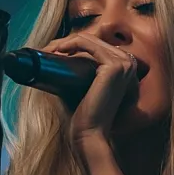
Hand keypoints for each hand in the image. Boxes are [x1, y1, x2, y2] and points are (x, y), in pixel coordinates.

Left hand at [41, 33, 139, 153]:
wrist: (89, 135)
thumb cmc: (84, 115)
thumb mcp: (82, 87)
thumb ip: (77, 72)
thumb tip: (55, 56)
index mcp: (125, 68)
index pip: (96, 45)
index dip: (72, 45)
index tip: (50, 52)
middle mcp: (128, 63)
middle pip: (91, 40)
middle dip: (65, 42)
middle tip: (45, 51)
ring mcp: (124, 64)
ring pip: (87, 40)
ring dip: (63, 42)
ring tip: (47, 52)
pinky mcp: (114, 66)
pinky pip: (88, 44)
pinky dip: (70, 43)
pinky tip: (58, 50)